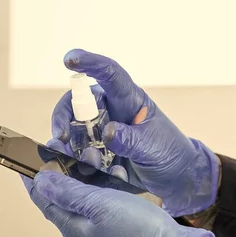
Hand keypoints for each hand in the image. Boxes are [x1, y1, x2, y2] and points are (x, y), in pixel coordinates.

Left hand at [26, 170, 216, 236]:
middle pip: (64, 197)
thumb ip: (69, 192)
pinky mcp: (117, 226)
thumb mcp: (99, 205)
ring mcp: (100, 231)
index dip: (35, 178)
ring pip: (85, 197)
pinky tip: (115, 174)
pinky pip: (103, 202)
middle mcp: (83, 232)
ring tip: (91, 156)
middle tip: (61, 148)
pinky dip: (105, 186)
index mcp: (73, 229)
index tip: (26, 160)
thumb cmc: (138, 232)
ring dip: (86, 175)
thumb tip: (42, 181)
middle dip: (63, 170)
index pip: (44, 200)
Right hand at [52, 49, 219, 216]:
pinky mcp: (96, 151)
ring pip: (73, 130)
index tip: (69, 58)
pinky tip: (91, 173)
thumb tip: (106, 132)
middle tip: (61, 137)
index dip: (90, 63)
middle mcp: (111, 111)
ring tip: (83, 163)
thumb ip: (130, 140)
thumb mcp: (152, 146)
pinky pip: (78, 153)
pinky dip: (78, 163)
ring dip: (71, 146)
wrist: (174, 178)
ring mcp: (101, 131)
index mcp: (130, 100)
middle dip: (64, 117)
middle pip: (78, 103)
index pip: (109, 74)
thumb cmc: (168, 152)